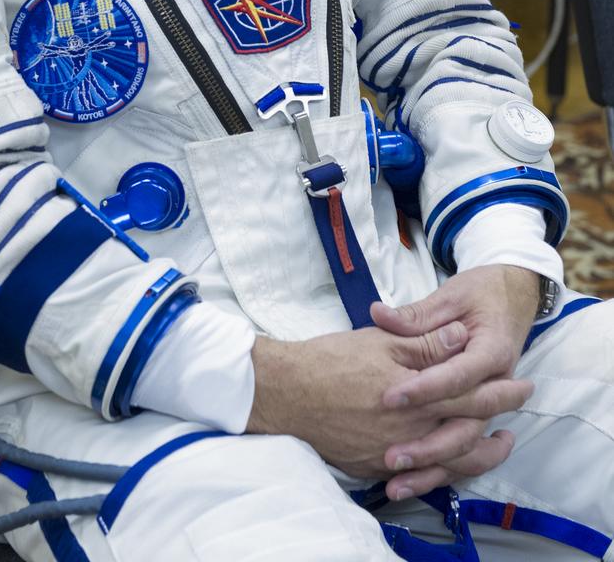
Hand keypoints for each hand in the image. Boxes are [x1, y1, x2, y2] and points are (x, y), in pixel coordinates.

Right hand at [246, 317, 529, 482]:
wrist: (286, 392)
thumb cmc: (331, 360)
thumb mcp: (381, 341)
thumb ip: (425, 343)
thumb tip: (461, 336)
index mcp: (418, 396)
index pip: (471, 393)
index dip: (500, 390)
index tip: (523, 384)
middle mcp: (412, 432)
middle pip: (467, 431)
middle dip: (496, 422)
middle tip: (516, 415)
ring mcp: (393, 454)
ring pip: (449, 461)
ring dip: (477, 453)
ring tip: (496, 445)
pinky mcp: (374, 465)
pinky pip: (420, 472)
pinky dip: (443, 467)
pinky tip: (448, 458)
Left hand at [370, 264, 540, 497]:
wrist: (514, 297)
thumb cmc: (481, 294)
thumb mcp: (452, 295)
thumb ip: (418, 314)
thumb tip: (378, 315)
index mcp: (492, 353)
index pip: (458, 377)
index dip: (424, 389)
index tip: (389, 397)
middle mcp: (496, 386)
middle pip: (467, 425)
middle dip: (428, 444)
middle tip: (390, 454)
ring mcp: (490, 405)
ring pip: (467, 448)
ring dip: (432, 468)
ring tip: (395, 484)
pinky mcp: (479, 414)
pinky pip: (464, 450)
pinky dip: (440, 469)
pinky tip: (411, 484)